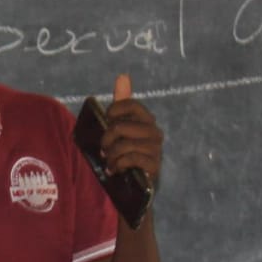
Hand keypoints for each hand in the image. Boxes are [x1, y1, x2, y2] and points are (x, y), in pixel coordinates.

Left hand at [100, 74, 163, 194]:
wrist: (134, 186)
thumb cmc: (126, 153)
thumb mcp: (121, 128)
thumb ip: (122, 104)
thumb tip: (123, 76)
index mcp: (147, 120)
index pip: (132, 104)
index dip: (115, 111)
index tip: (107, 122)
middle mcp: (155, 132)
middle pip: (121, 126)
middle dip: (106, 140)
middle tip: (104, 150)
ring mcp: (156, 149)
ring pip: (124, 145)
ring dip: (111, 156)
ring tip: (110, 163)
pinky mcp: (155, 166)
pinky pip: (131, 159)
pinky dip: (118, 165)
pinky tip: (115, 170)